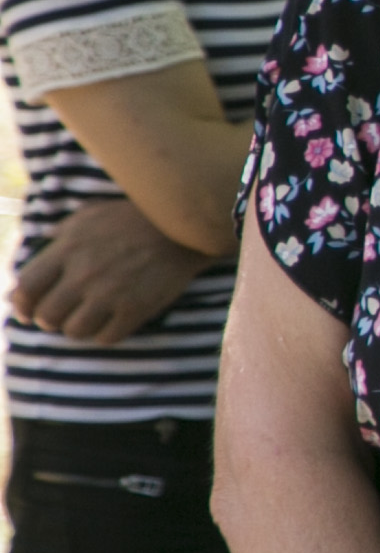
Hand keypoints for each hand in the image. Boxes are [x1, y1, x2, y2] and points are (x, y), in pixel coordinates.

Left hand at [13, 197, 211, 343]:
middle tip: (61, 315)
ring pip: (74, 331)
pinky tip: (111, 322)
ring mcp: (111, 294)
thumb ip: (61, 234)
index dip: (21, 304)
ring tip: (86, 319)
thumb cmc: (133, 218)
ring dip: (77, 328)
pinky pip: (107, 337)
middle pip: (47, 315)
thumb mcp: (90, 215)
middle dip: (49, 318)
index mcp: (68, 250)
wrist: (184, 227)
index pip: (26, 288)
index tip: (27, 310)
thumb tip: (40, 246)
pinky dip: (105, 334)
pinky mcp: (136, 309)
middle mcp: (84, 274)